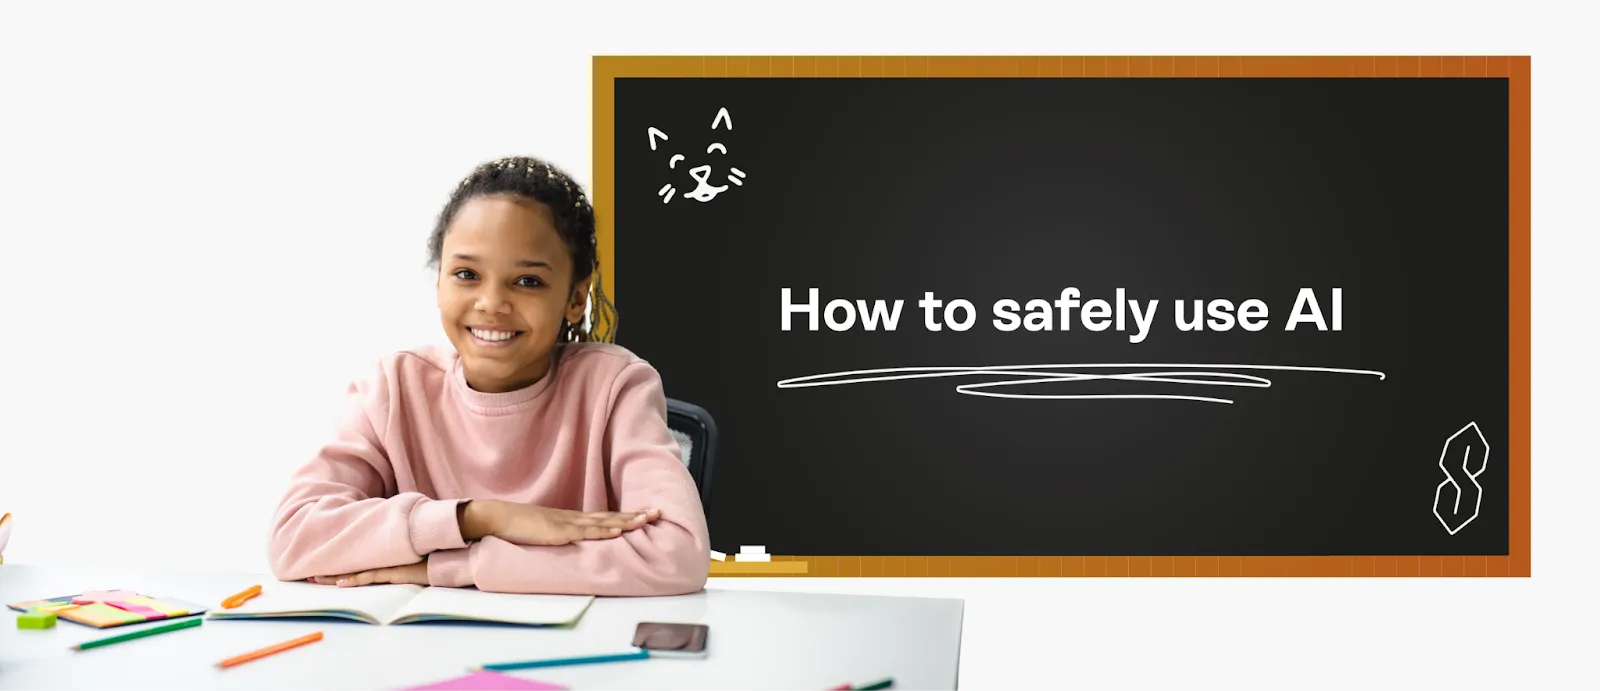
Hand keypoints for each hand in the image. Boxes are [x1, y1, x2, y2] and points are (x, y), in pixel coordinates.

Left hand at [309, 560, 429, 587]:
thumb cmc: (436, 553)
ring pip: (356, 571)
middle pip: (351, 563)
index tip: (321, 566)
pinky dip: (355, 580)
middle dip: (329, 569)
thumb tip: (392, 558)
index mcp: (386, 553)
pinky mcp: (396, 572)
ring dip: (335, 576)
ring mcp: (390, 563)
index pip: (358, 558)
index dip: (339, 563)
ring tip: (315, 578)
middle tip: (309, 574)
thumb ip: (400, 555)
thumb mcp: (413, 554)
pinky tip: (341, 583)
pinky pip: (371, 577)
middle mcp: (385, 557)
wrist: (453, 549)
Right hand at [467, 499, 659, 546]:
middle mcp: (573, 518)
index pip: (604, 517)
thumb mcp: (544, 533)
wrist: (494, 518)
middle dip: (634, 514)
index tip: (645, 514)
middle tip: (658, 511)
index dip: (625, 516)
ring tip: (646, 519)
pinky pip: (583, 533)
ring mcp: (565, 524)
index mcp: (570, 520)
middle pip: (610, 517)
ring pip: (602, 523)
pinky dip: (601, 532)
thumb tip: (573, 544)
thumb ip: (559, 537)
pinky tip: (616, 532)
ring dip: (625, 521)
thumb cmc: (516, 527)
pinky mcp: (556, 532)